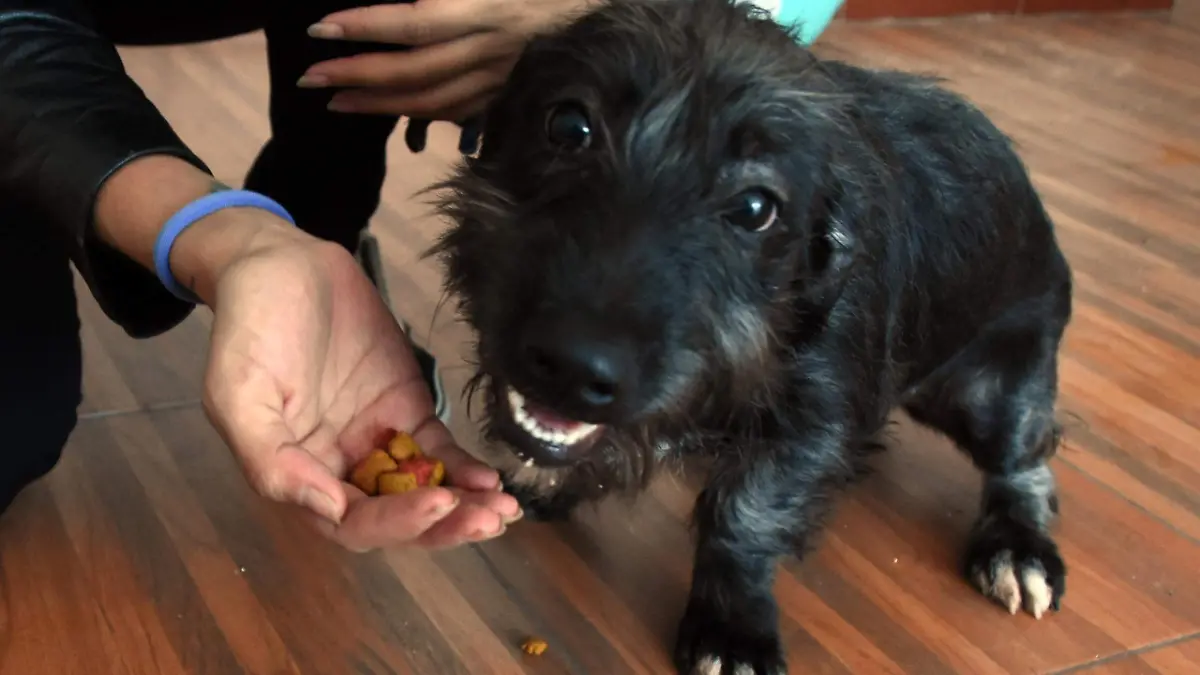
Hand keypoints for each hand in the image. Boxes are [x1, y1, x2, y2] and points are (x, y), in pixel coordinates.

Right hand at [199, 220, 520, 550]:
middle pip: (395, 516)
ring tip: (502, 512)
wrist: (281, 262)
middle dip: (442, 525)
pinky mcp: (405, 409)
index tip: (436, 503)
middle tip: (488, 521)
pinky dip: (464, 470)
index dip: (396, 523)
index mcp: (296, 473)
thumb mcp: (237, 392)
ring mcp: (377, 439)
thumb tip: (329, 510)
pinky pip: (438, 452)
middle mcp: (339, 467)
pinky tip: (490, 480)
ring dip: (462, 507)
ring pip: (422, 490)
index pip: (351, 523)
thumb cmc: (249, 326)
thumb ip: (271, 459)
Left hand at [298, 0, 594, 119]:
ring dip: (378, 104)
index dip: (366, 27)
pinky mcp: (509, 92)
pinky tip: (387, 110)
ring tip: (335, 102)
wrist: (612, 12)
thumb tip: (409, 5)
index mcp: (488, 9)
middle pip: (415, 71)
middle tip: (311, 78)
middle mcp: (493, 49)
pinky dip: (417, 114)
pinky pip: (456, 111)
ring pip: (431, 100)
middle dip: (358, 75)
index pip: (415, 24)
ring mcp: (501, 77)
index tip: (321, 29)